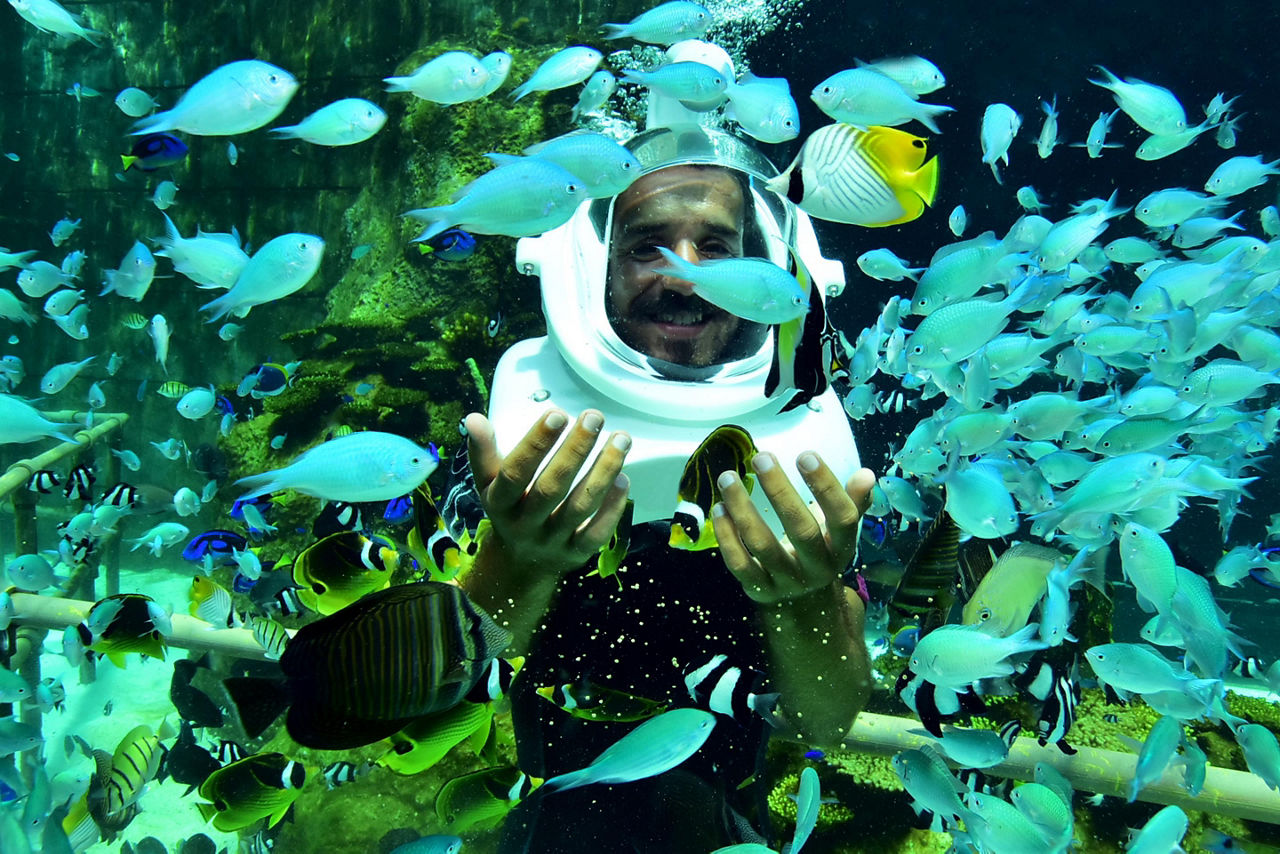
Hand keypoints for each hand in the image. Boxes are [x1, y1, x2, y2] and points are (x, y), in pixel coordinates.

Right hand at [464, 409, 630, 577]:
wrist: (521, 564)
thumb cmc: (509, 508)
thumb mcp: (489, 484)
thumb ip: (483, 452)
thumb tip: (473, 419)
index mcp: (498, 504)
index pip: (515, 473)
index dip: (536, 444)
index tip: (556, 414)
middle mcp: (523, 525)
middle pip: (551, 488)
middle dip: (575, 450)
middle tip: (593, 417)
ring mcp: (551, 542)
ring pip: (579, 507)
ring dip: (603, 471)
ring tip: (621, 439)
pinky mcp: (576, 554)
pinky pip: (596, 534)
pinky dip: (612, 507)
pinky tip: (623, 479)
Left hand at [711, 451, 875, 604]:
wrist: (804, 602)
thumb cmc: (820, 550)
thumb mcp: (838, 530)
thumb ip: (852, 502)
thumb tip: (866, 474)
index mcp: (841, 549)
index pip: (842, 518)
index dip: (826, 487)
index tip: (806, 455)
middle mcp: (817, 568)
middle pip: (801, 530)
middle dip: (780, 491)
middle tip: (761, 457)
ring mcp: (786, 581)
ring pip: (762, 545)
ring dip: (743, 508)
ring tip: (728, 477)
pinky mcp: (759, 589)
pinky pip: (739, 563)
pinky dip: (726, 535)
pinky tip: (719, 508)